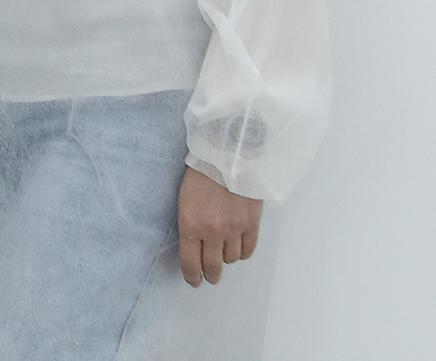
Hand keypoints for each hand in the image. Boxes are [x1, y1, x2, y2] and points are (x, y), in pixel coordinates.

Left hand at [176, 166, 261, 286]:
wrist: (227, 154)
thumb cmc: (201, 174)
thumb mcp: (184, 201)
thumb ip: (190, 226)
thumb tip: (195, 249)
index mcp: (190, 224)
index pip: (190, 262)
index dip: (191, 276)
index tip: (193, 281)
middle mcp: (212, 231)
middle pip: (212, 267)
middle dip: (210, 275)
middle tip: (210, 277)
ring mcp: (234, 229)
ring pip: (231, 259)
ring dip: (226, 259)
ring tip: (223, 254)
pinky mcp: (252, 223)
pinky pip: (248, 250)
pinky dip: (242, 252)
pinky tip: (238, 248)